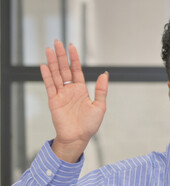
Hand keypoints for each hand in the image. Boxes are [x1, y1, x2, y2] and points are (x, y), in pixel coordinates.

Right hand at [40, 40, 108, 162]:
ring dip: (52, 62)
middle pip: (64, 69)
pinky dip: (47, 76)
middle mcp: (70, 90)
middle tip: (57, 42)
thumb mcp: (100, 106)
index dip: (74, 59)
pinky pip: (50, 86)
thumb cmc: (90, 125)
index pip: (76, 70)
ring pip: (56, 75)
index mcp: (81, 90)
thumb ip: (101, 89)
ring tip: (49, 49)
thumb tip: (105, 73)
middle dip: (61, 56)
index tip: (72, 46)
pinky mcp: (54, 101)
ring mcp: (61, 95)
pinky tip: (44, 66)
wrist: (79, 138)